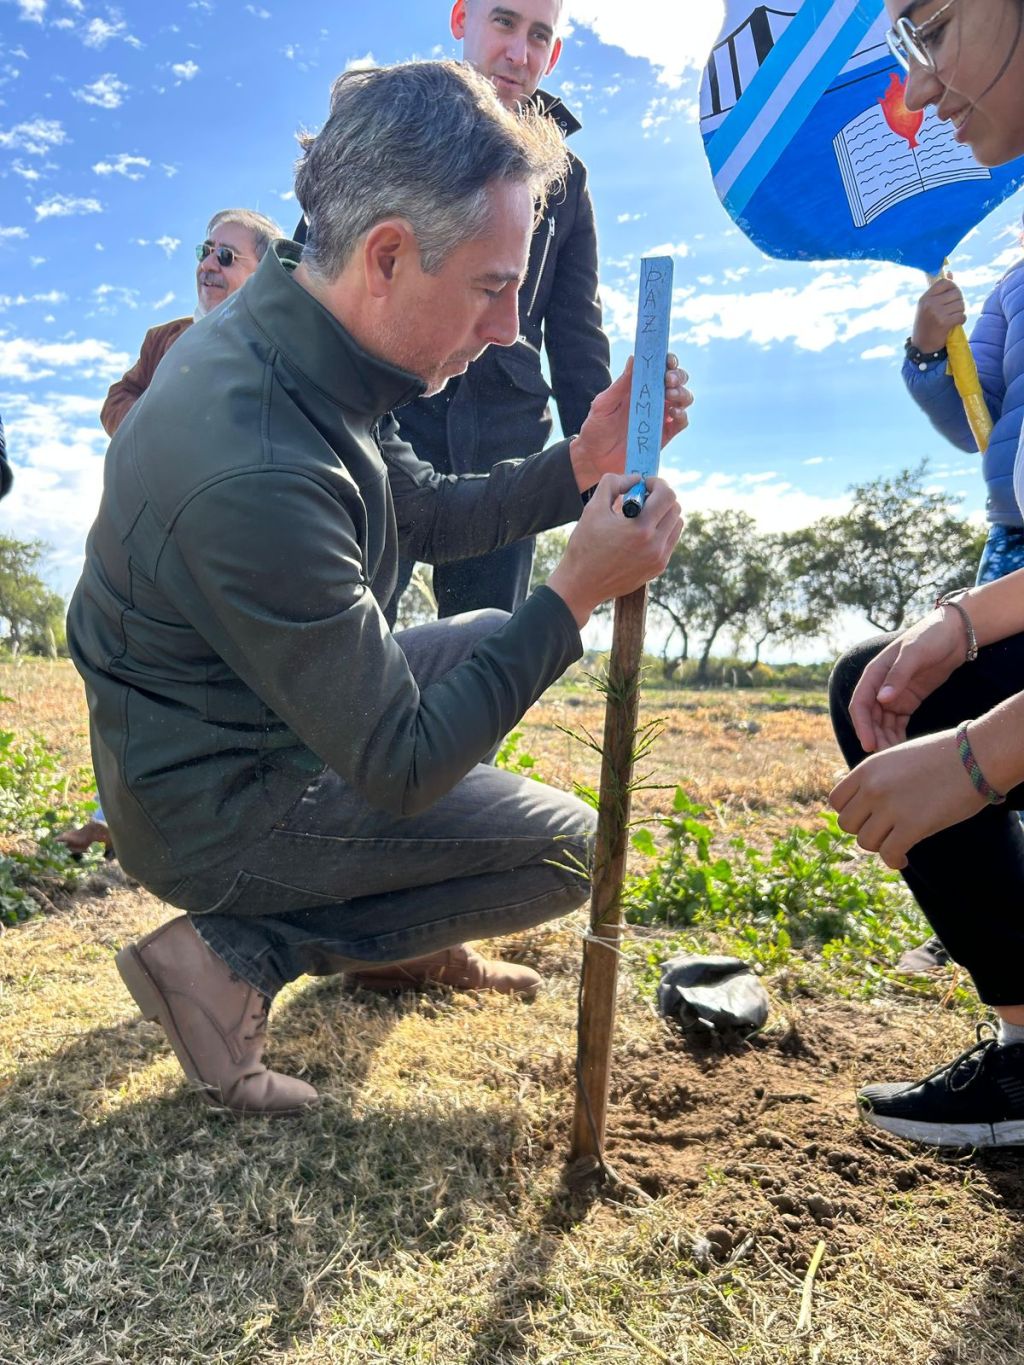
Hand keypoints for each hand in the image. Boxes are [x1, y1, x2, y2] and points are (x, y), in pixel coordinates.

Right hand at [547, 473, 682, 626]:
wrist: (581, 584)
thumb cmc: (585, 545)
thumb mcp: (593, 508)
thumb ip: (613, 484)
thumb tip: (634, 478)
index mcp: (641, 529)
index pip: (668, 495)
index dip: (657, 484)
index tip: (644, 485)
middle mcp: (655, 546)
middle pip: (675, 508)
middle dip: (660, 498)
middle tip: (641, 499)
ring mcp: (659, 559)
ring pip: (676, 525)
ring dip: (663, 514)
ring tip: (642, 517)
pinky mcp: (658, 568)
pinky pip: (670, 541)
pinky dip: (660, 531)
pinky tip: (640, 534)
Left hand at [569, 354, 691, 492]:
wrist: (594, 458)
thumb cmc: (596, 428)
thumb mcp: (604, 404)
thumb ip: (620, 384)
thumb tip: (634, 358)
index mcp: (640, 387)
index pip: (660, 368)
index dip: (668, 361)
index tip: (667, 360)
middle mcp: (653, 399)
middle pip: (677, 381)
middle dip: (678, 376)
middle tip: (668, 380)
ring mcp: (660, 417)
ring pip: (683, 399)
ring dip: (682, 394)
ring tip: (670, 395)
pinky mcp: (664, 435)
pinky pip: (680, 423)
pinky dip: (682, 416)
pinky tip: (674, 413)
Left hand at [829, 730, 984, 868]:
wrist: (976, 756)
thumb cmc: (943, 756)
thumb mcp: (898, 758)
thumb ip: (877, 778)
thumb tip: (865, 804)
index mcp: (867, 768)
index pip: (836, 801)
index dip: (850, 812)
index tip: (867, 818)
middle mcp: (873, 787)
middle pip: (846, 824)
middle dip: (863, 830)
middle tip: (883, 832)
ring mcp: (890, 807)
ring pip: (865, 842)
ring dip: (880, 846)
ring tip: (896, 843)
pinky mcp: (912, 825)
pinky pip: (888, 854)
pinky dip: (893, 861)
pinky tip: (902, 859)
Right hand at [847, 607, 968, 753]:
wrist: (954, 634)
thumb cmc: (930, 636)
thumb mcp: (914, 652)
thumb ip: (898, 675)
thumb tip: (882, 699)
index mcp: (875, 673)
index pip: (860, 703)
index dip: (862, 725)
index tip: (869, 744)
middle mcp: (880, 686)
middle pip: (869, 717)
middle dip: (874, 737)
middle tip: (884, 758)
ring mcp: (894, 695)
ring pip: (882, 723)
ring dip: (885, 739)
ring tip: (894, 757)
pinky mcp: (908, 701)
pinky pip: (897, 723)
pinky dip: (897, 736)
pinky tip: (902, 749)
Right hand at [911, 277, 965, 353]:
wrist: (922, 346)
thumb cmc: (926, 324)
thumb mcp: (928, 305)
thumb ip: (940, 290)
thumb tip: (950, 273)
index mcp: (925, 298)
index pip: (945, 282)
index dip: (953, 287)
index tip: (952, 296)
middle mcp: (930, 303)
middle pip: (956, 293)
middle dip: (959, 301)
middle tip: (954, 309)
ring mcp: (936, 313)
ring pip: (961, 305)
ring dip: (960, 311)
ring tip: (953, 317)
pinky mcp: (944, 323)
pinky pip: (961, 316)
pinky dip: (961, 320)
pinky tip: (954, 324)